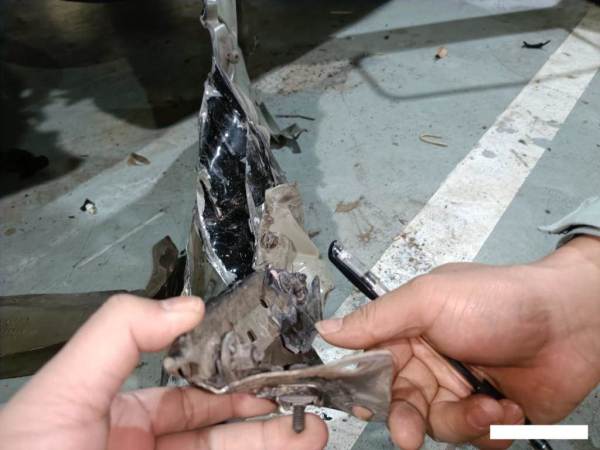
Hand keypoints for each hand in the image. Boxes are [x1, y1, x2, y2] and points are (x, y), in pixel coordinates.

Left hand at [0, 294, 327, 449]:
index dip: (230, 381)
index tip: (271, 369)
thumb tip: (190, 304)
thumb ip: (120, 335)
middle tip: (305, 403)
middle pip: (217, 433)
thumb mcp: (65, 395)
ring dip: (273, 444)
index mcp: (117, 422)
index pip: (185, 396)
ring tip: (314, 433)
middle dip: (264, 416)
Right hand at [316, 236, 599, 448]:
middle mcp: (430, 364)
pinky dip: (490, 427)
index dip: (363, 388)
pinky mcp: (492, 415)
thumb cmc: (493, 301)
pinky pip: (475, 438)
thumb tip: (323, 331)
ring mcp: (461, 391)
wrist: (569, 320)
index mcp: (409, 333)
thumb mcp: (427, 299)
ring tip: (488, 404)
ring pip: (437, 426)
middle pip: (400, 404)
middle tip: (409, 432)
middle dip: (405, 419)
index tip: (360, 407)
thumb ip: (375, 320)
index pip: (372, 366)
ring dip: (461, 420)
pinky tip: (508, 405)